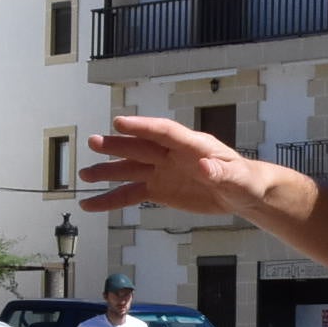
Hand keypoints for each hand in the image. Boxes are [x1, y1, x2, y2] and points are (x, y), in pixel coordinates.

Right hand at [82, 115, 256, 215]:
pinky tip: (91, 204)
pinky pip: (130, 194)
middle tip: (94, 142)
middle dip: (118, 145)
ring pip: (129, 169)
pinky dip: (110, 199)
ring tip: (84, 174)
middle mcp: (171, 154)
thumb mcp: (237, 178)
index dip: (142, 127)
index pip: (164, 132)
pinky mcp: (158, 189)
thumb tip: (204, 166)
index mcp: (192, 144)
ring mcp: (161, 170)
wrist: (240, 193)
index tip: (120, 123)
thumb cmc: (243, 179)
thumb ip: (220, 173)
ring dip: (107, 171)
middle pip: (140, 147)